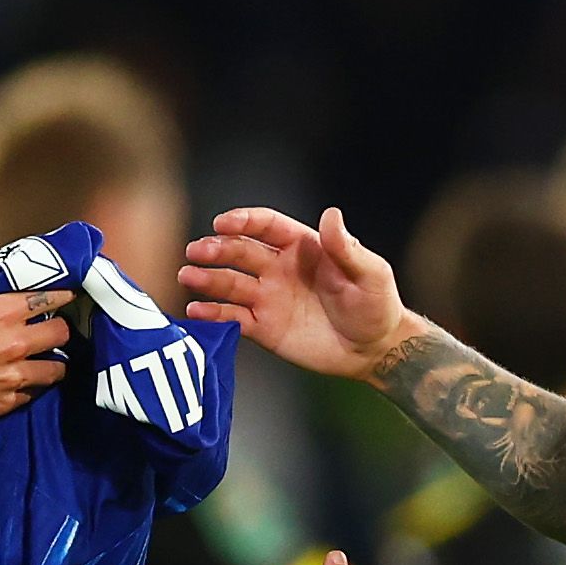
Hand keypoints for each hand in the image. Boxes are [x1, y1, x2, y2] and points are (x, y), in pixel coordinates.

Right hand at [0, 285, 71, 428]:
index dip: (61, 296)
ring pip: (56, 369)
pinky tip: (22, 382)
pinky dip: (31, 386)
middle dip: (59, 330)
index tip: (65, 296)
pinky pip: (33, 394)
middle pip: (62, 333)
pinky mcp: (6, 403)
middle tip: (52, 330)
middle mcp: (17, 343)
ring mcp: (14, 376)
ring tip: (43, 361)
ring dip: (51, 362)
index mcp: (4, 311)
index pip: (52, 297)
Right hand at [179, 205, 408, 383]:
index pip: (267, 227)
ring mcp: (269, 298)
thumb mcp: (370, 272)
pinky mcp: (264, 327)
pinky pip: (233, 317)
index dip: (244, 221)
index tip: (222, 222)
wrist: (373, 349)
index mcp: (303, 247)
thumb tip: (331, 215)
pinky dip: (213, 314)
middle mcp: (280, 268)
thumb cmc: (376, 305)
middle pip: (241, 252)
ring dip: (208, 278)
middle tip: (197, 251)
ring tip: (189, 276)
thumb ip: (346, 248)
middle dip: (217, 249)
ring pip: (231, 283)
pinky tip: (196, 311)